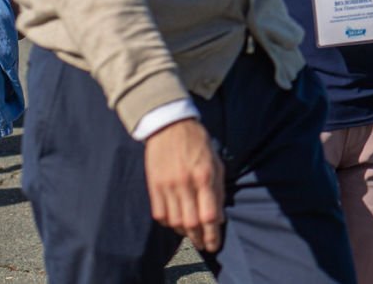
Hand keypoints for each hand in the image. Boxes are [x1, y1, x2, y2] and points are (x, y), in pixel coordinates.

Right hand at [144, 119, 224, 253]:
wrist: (170, 126)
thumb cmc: (199, 144)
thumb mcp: (216, 163)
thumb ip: (218, 190)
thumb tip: (218, 218)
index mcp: (205, 176)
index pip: (209, 215)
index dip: (212, 234)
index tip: (214, 244)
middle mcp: (185, 183)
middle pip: (191, 222)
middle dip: (198, 238)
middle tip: (203, 245)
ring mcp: (167, 186)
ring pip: (174, 221)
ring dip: (184, 232)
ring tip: (191, 234)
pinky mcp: (153, 186)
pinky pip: (159, 214)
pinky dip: (168, 223)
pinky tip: (176, 221)